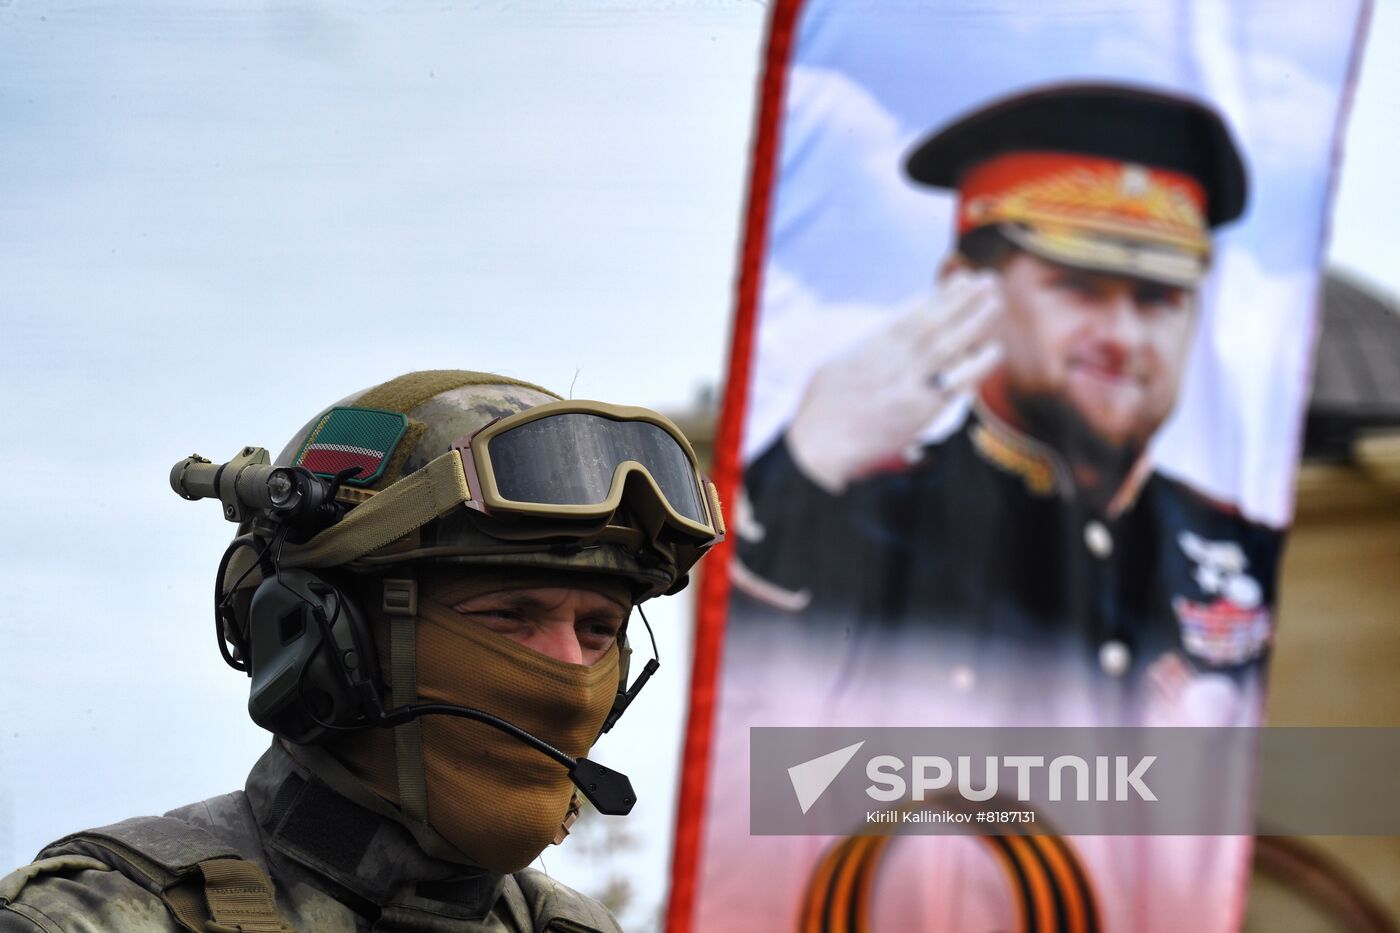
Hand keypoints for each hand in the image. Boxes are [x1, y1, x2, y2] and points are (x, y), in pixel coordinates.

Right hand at [786, 270, 1004, 492]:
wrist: (822, 445)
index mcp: (874, 346)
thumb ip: (868, 346)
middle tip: (989, 280)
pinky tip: (993, 351)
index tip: (961, 280)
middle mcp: (896, 360)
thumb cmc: (823, 407)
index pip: (915, 313)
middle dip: (964, 300)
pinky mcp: (922, 411)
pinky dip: (976, 367)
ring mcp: (911, 385)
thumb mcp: (838, 363)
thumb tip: (891, 332)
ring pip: (951, 347)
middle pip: (938, 323)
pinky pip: (956, 384)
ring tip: (996, 303)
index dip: (942, 296)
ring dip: (976, 323)